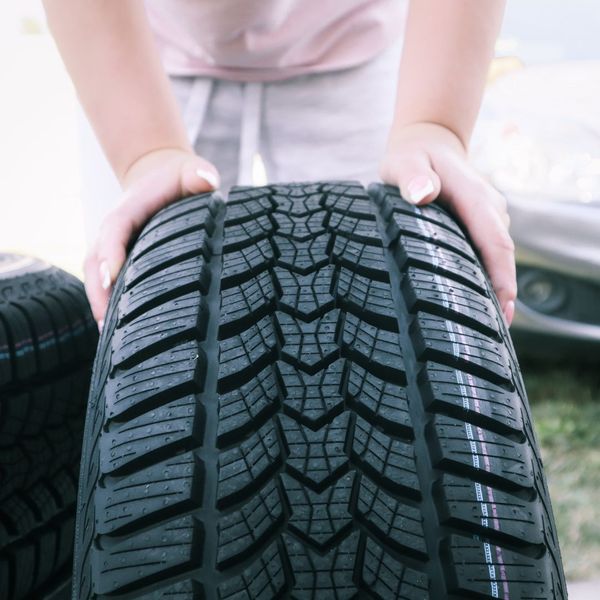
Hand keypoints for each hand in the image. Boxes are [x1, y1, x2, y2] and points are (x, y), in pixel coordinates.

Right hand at [84, 148, 219, 328]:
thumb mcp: (191, 171)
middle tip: (106, 326)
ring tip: (108, 340)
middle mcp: (112, 230)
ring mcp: (111, 248)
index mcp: (127, 209)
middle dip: (98, 293)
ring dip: (99, 306)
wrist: (159, 177)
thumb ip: (198, 175)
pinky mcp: (117, 261)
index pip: (114, 231)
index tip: (113, 279)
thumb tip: (207, 181)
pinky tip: (116, 335)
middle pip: (95, 262)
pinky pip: (105, 285)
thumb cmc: (179, 178)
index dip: (111, 254)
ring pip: (96, 279)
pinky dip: (107, 307)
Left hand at [380, 122, 515, 324]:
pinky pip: (488, 251)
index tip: (503, 307)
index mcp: (474, 195)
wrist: (426, 143)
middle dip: (502, 292)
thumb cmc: (411, 156)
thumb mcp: (404, 161)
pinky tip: (474, 300)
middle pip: (502, 255)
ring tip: (483, 326)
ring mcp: (488, 215)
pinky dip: (485, 275)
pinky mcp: (481, 222)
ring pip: (496, 256)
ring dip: (494, 287)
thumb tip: (422, 194)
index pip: (495, 240)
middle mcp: (489, 207)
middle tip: (494, 332)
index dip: (501, 276)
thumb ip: (412, 176)